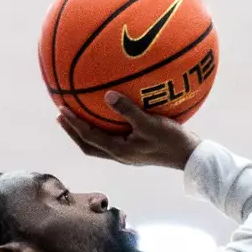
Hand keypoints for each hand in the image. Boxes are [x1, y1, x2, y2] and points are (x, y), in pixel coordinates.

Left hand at [58, 93, 200, 169]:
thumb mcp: (150, 123)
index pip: (88, 137)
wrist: (190, 157)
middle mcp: (120, 155)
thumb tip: (107, 94)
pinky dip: (103, 128)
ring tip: (77, 117)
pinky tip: (108, 115)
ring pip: (99, 145)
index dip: (73, 124)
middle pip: (88, 146)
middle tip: (61, 116)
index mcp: (119, 151)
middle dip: (73, 131)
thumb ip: (128, 109)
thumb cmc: (172, 140)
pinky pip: (112, 139)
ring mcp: (128, 154)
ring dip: (85, 131)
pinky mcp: (136, 150)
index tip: (61, 110)